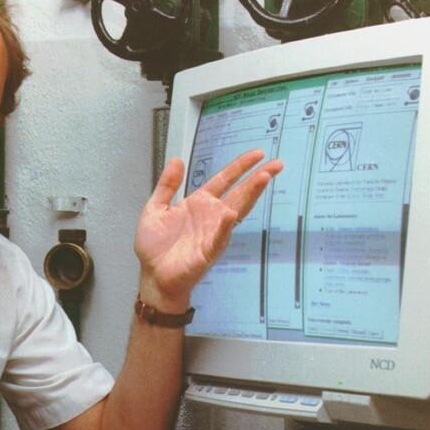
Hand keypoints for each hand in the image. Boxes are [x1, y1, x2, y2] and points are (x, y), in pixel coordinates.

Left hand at [134, 150, 282, 310]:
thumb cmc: (154, 245)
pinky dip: (225, 226)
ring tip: (264, 178)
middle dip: (257, 178)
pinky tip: (232, 214)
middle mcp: (211, 215)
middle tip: (277, 163)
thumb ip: (167, 185)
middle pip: (239, 193)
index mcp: (199, 203)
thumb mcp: (155, 208)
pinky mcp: (207, 251)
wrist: (152, 276)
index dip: (240, 167)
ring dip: (250, 194)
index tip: (258, 154)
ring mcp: (213, 232)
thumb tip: (176, 159)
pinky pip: (219, 237)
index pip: (224, 180)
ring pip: (236, 210)